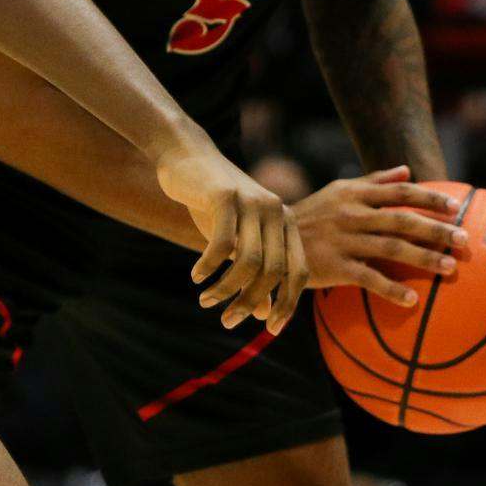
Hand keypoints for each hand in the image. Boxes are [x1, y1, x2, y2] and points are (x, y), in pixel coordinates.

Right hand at [158, 129, 305, 333]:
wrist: (186, 156)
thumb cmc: (213, 202)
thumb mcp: (237, 239)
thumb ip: (254, 272)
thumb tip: (264, 315)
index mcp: (285, 222)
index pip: (298, 272)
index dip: (288, 304)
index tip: (270, 329)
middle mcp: (276, 211)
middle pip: (273, 272)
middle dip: (250, 302)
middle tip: (227, 320)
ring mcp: (252, 202)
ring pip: (248, 262)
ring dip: (226, 289)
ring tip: (206, 300)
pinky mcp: (225, 196)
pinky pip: (221, 245)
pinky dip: (208, 266)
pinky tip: (196, 276)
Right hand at [289, 167, 468, 308]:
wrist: (273, 239)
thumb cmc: (313, 214)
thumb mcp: (339, 190)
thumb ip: (374, 181)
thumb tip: (408, 171)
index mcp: (354, 193)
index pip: (399, 192)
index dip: (428, 197)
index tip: (455, 206)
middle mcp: (351, 214)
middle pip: (401, 220)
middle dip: (435, 229)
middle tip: (463, 239)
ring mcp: (343, 240)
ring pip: (391, 248)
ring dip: (423, 258)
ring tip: (450, 268)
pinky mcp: (335, 266)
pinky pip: (369, 278)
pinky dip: (392, 290)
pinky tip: (413, 300)